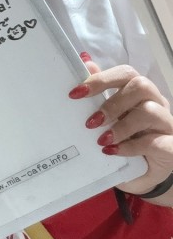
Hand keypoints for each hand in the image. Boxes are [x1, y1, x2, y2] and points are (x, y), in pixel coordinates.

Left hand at [69, 57, 172, 196]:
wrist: (144, 175)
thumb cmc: (126, 140)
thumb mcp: (110, 118)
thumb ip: (101, 93)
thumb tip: (86, 64)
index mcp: (140, 93)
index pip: (126, 73)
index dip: (101, 79)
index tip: (75, 94)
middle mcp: (157, 103)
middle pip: (141, 86)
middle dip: (112, 103)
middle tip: (91, 122)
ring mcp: (166, 124)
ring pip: (150, 112)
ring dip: (122, 126)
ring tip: (102, 140)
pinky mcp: (171, 148)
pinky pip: (156, 142)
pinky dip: (132, 146)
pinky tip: (114, 152)